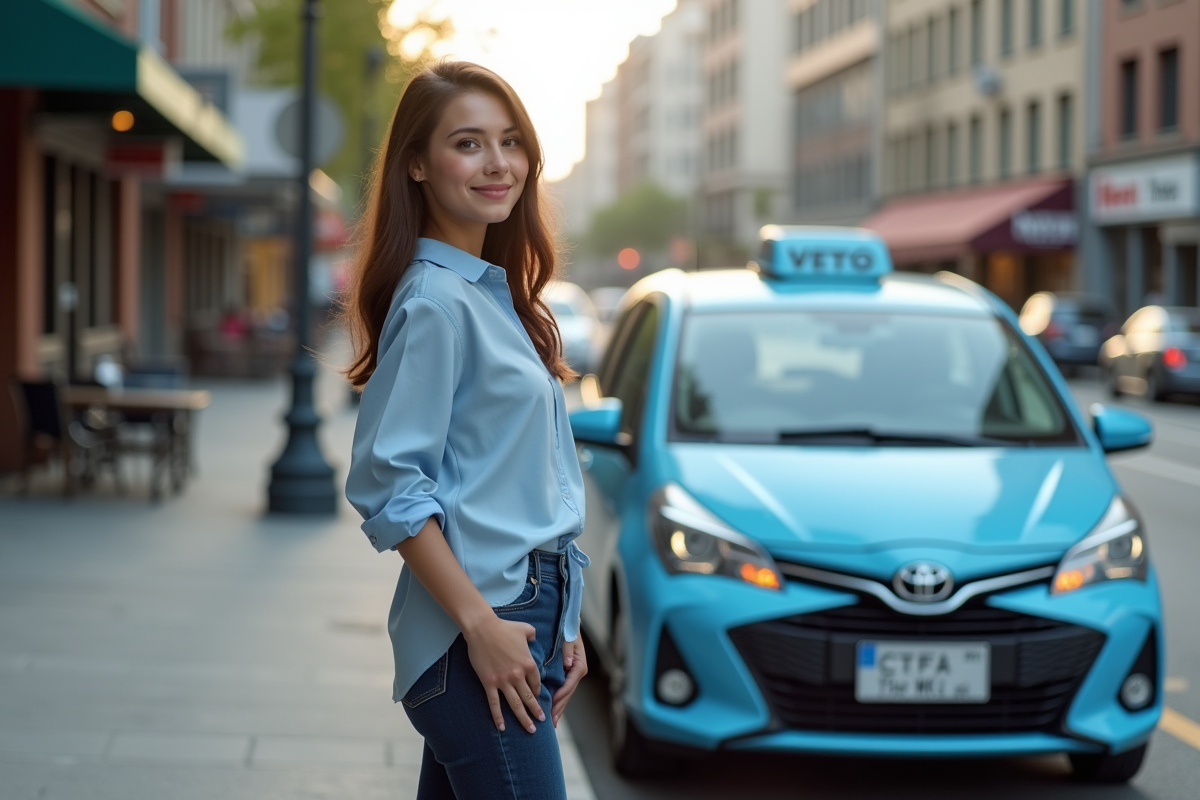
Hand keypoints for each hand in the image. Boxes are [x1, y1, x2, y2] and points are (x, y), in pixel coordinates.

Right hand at [463, 615, 544, 733]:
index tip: (538, 698)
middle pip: (529, 697)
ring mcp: (503, 681)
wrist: (482, 628)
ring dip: (523, 719)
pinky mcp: (489, 683)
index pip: (536, 683)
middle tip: (541, 722)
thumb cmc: (504, 627)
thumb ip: (533, 635)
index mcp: (528, 663)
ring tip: (530, 729)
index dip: (538, 692)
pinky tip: (502, 727)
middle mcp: (518, 675)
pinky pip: (494, 704)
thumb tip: (535, 639)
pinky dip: (498, 717)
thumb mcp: (525, 629)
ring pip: (515, 704)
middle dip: (536, 711)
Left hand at [551, 637, 587, 726]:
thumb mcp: (569, 638)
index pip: (569, 683)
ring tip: (551, 721)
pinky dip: (557, 700)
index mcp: (579, 665)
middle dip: (559, 707)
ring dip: (559, 707)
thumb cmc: (568, 630)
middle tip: (551, 721)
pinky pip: (562, 690)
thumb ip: (568, 649)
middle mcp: (577, 672)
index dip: (561, 695)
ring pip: (566, 694)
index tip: (553, 704)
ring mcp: (573, 675)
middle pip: (568, 693)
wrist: (569, 625)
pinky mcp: (567, 675)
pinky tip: (552, 710)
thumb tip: (568, 663)